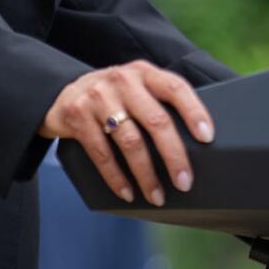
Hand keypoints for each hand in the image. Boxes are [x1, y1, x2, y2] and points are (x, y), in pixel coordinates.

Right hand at [40, 60, 214, 206]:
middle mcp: (122, 81)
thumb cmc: (112, 97)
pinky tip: (128, 192)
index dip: (194, 111)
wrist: (61, 94)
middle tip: (184, 182)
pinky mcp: (77, 115)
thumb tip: (196, 143)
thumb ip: (158, 102)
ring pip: (130, 141)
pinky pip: (102, 154)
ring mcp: (98, 97)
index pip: (175, 87)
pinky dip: (117, 178)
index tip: (207, 137)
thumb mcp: (135, 88)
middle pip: (156, 120)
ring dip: (146, 175)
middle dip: (174, 156)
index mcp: (143, 72)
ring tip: (157, 195)